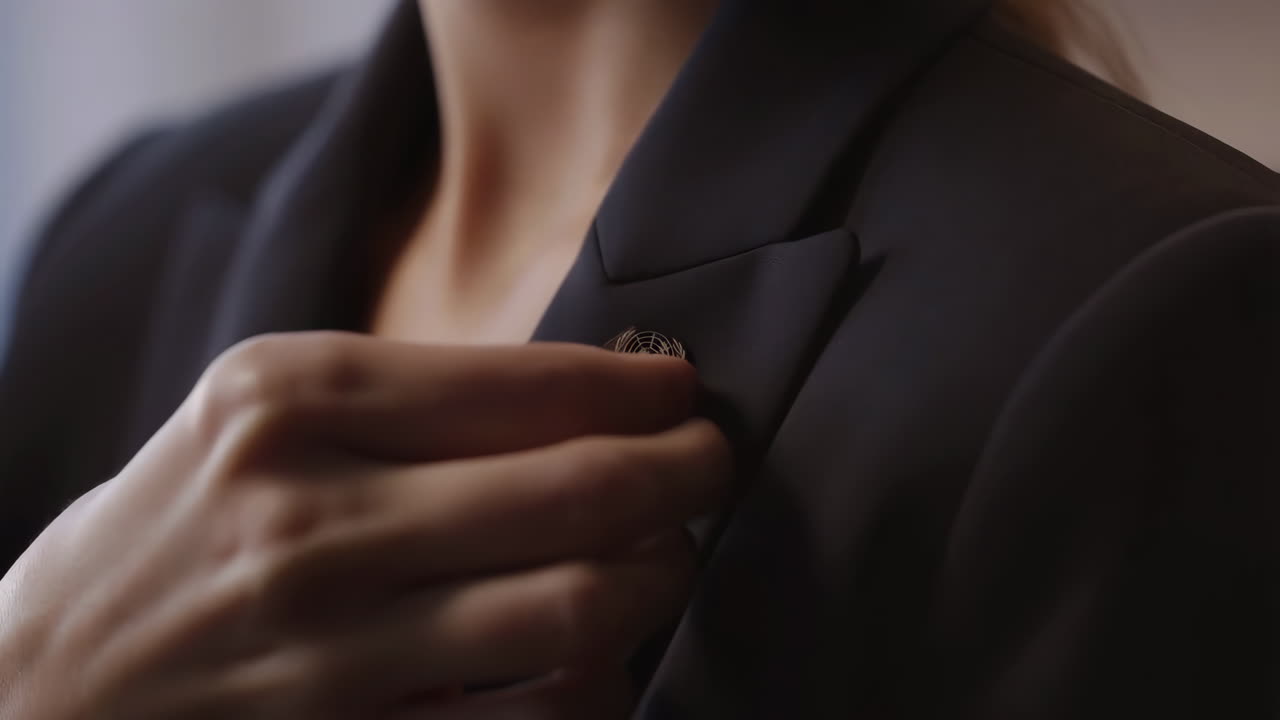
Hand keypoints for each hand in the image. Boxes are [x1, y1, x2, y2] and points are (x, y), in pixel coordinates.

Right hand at [0, 332, 729, 718]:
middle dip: (682, 476)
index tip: (684, 396)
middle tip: (711, 467)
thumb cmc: (188, 521)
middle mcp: (310, 515)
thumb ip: (417, 400)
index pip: (526, 385)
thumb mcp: (270, 413)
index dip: (637, 392)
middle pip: (575, 493)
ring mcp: (328, 642)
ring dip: (657, 579)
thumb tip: (596, 399)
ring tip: (669, 556)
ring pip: (575, 609)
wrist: (52, 679)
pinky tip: (603, 655)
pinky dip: (595, 687)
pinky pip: (529, 719)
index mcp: (294, 399)